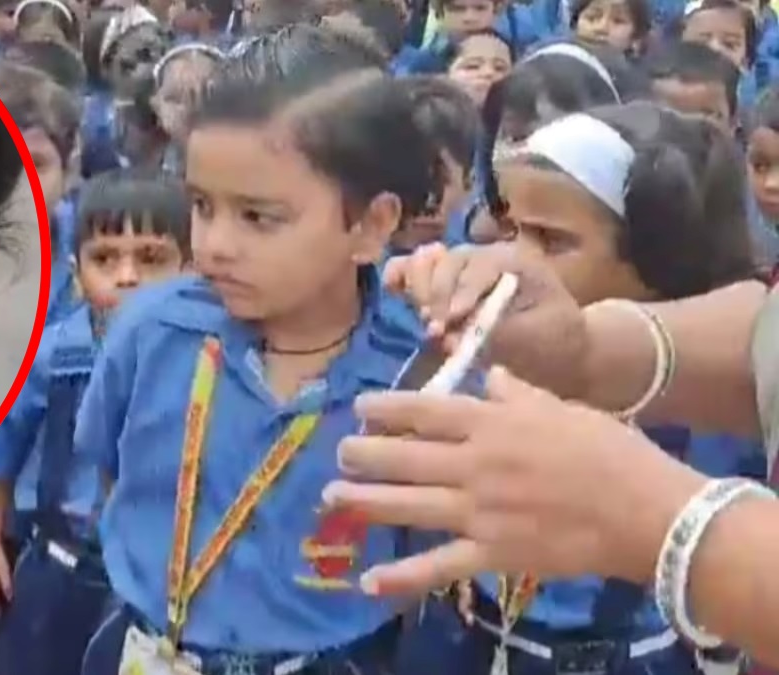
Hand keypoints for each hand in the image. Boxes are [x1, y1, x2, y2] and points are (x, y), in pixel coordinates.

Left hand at [325, 368, 707, 596]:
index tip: (361, 407)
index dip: (386, 409)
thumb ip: (518, 394)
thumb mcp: (564, 408)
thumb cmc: (611, 452)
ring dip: (365, 500)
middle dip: (364, 454)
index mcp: (493, 424)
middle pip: (404, 457)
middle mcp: (476, 465)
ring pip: (408, 505)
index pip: (425, 411)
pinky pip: (440, 566)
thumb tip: (489, 376)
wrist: (647, 511)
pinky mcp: (493, 553)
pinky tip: (369, 582)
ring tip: (332, 496)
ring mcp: (480, 512)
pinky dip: (403, 577)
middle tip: (339, 452)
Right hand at [383, 243, 587, 397]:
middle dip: (438, 294)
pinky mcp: (439, 285)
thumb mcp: (540, 337)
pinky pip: (410, 270)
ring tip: (428, 322)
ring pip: (425, 262)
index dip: (463, 291)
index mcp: (515, 261)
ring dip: (420, 291)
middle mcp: (483, 256)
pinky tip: (393, 290)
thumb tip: (453, 337)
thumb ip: (500, 333)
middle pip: (448, 260)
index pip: (481, 265)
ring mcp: (459, 268)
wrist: (557, 346)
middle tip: (437, 329)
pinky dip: (399, 278)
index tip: (452, 320)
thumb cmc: (554, 341)